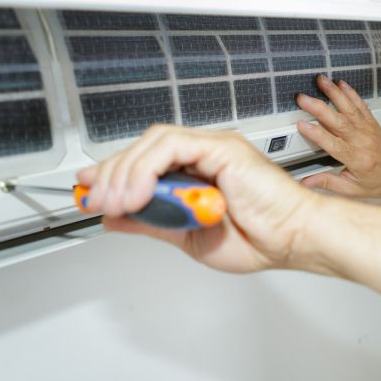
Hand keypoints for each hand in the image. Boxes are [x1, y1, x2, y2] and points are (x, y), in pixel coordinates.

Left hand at [76, 125, 319, 273]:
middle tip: (95, 201)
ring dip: (126, 172)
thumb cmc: (259, 238)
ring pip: (154, 141)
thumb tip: (115, 217)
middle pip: (143, 147)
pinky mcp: (222, 147)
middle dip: (111, 173)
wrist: (293, 239)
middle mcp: (204, 154)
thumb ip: (153, 222)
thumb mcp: (188, 236)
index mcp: (198, 172)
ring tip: (115, 202)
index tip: (87, 190)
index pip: (145, 160)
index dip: (112, 172)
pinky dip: (148, 168)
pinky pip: (173, 145)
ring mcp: (213, 148)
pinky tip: (139, 193)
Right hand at [296, 74, 380, 205]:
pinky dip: (351, 93)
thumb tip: (305, 183)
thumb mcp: (349, 189)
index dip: (317, 134)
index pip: (333, 144)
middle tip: (304, 98)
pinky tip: (341, 84)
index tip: (302, 124)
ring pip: (349, 109)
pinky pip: (361, 105)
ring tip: (322, 81)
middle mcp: (363, 142)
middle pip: (339, 122)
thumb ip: (326, 183)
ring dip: (334, 93)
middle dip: (319, 108)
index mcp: (356, 159)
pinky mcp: (371, 123)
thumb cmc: (373, 182)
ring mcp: (368, 130)